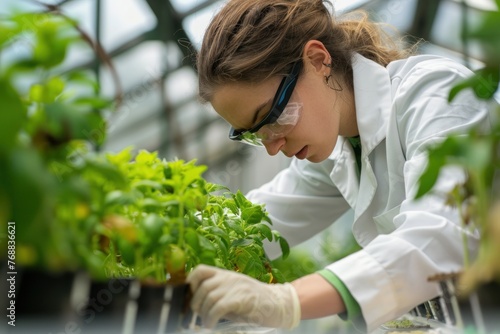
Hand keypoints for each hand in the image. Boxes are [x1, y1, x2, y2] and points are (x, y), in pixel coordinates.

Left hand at [186, 264, 300, 328]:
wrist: (281, 304)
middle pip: (203, 286)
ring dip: (204, 313)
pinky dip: (211, 317)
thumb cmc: (257, 303)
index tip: (188, 297)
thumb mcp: (235, 294)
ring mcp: (237, 287)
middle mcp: (230, 278)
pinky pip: (219, 307)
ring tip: (207, 322)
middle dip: (196, 304)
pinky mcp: (242, 298)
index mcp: (227, 275)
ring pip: (209, 297)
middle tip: (199, 316)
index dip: (190, 282)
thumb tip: (198, 307)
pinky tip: (211, 324)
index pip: (201, 270)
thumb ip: (219, 296)